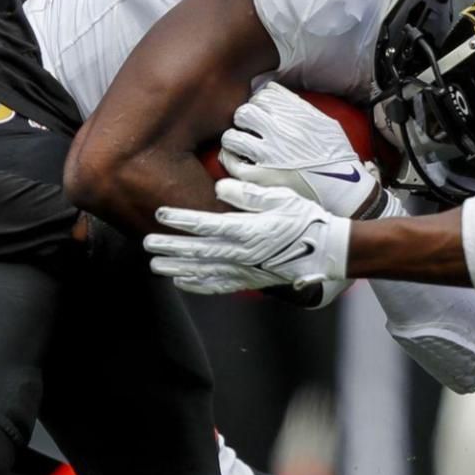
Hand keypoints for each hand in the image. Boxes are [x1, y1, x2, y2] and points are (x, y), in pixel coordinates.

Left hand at [145, 179, 350, 306]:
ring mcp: (245, 270)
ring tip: (155, 264)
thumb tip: (219, 189)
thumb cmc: (304, 219)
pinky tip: (181, 282)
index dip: (181, 219)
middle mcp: (242, 253)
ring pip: (203, 271)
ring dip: (177, 267)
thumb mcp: (280, 198)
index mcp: (247, 230)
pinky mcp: (250, 280)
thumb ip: (248, 194)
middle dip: (169, 246)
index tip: (160, 213)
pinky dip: (197, 285)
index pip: (206, 224)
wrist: (328, 251)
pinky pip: (218, 286)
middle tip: (146, 243)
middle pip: (197, 250)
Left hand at [219, 83, 390, 218]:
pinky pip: (232, 162)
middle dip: (245, 118)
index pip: (264, 95)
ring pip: (232, 135)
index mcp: (296, 115)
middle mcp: (280, 131)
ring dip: (234, 137)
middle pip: (245, 111)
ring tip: (241, 144)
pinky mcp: (260, 178)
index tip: (264, 113)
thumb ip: (300, 107)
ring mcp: (268, 155)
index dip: (261, 103)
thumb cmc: (336, 157)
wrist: (344, 190)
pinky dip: (230, 159)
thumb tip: (276, 92)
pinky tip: (236, 160)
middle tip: (250, 128)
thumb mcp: (326, 123)